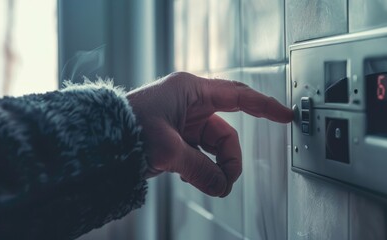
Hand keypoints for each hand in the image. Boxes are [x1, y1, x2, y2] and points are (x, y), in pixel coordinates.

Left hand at [127, 72, 292, 196]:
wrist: (101, 139)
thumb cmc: (126, 127)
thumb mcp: (167, 149)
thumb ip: (199, 169)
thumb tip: (221, 186)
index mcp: (191, 91)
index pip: (239, 96)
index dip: (265, 106)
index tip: (285, 115)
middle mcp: (190, 103)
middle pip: (227, 131)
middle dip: (230, 157)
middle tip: (228, 179)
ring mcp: (184, 121)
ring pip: (215, 147)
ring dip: (214, 167)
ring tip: (207, 183)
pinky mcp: (178, 137)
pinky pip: (201, 154)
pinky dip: (202, 169)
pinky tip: (193, 177)